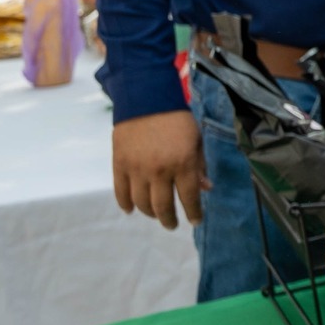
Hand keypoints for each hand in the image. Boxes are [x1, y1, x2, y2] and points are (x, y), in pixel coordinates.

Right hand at [112, 110, 206, 229]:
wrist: (146, 100)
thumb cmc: (177, 120)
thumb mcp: (196, 140)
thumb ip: (200, 165)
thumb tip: (206, 188)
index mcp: (183, 162)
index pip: (189, 197)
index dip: (194, 212)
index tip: (196, 221)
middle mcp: (159, 170)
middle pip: (163, 206)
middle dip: (170, 220)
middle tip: (173, 224)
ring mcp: (137, 169)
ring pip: (141, 203)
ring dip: (150, 213)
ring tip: (156, 215)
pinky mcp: (119, 165)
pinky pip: (121, 193)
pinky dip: (126, 204)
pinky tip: (132, 209)